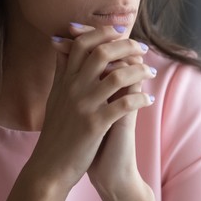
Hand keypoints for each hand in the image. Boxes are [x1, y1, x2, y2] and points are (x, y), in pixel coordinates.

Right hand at [25, 23, 154, 193]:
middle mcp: (73, 88)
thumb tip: (60, 44)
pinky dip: (141, 98)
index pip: (82, 44)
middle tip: (142, 48)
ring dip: (139, 71)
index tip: (121, 33)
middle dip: (127, 46)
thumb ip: (61, 70)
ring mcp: (84, 106)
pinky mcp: (95, 125)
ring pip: (118, 76)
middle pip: (102, 53)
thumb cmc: (56, 132)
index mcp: (65, 80)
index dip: (103, 33)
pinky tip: (149, 99)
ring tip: (150, 71)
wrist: (50, 166)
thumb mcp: (54, 96)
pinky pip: (125, 105)